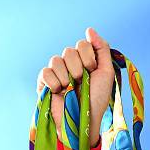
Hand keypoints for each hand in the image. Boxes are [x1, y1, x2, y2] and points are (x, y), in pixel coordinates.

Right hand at [36, 27, 114, 146]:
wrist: (84, 120)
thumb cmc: (97, 99)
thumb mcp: (105, 73)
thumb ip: (101, 49)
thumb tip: (89, 29)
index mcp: (85, 61)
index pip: (82, 44)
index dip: (89, 58)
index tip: (93, 72)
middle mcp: (70, 65)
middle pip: (69, 51)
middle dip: (79, 68)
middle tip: (82, 82)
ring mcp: (56, 73)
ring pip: (56, 60)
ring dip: (67, 77)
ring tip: (71, 89)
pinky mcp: (44, 82)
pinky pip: (45, 72)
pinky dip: (55, 82)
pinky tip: (59, 92)